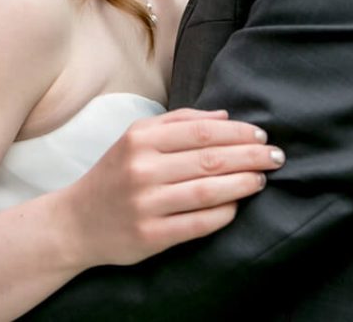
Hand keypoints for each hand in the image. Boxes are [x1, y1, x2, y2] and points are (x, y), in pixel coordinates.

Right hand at [57, 108, 282, 267]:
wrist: (76, 221)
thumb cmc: (114, 175)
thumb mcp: (136, 138)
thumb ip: (178, 123)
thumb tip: (225, 116)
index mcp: (140, 139)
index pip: (202, 131)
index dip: (238, 133)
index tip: (262, 135)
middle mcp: (142, 168)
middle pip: (210, 159)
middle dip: (250, 156)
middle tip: (276, 156)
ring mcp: (146, 203)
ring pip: (208, 191)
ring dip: (244, 184)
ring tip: (262, 179)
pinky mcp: (151, 235)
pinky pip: (199, 223)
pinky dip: (224, 213)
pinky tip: (238, 205)